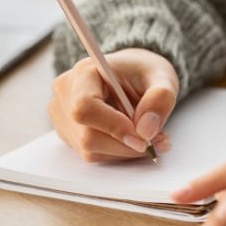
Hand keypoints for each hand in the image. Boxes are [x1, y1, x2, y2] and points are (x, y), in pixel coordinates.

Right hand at [49, 48, 179, 161]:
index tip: (143, 137)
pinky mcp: (67, 132)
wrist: (131, 74)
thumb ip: (160, 99)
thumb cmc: (143, 73)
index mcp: (85, 72)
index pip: (85, 107)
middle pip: (87, 135)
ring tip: (149, 137)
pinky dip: (116, 152)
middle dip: (125, 144)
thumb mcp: (163, 78)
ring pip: (89, 149)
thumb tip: (146, 131)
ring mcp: (62, 114)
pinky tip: (131, 139)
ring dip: (124, 150)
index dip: (114, 127)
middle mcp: (66, 92)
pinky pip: (91, 153)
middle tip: (157, 140)